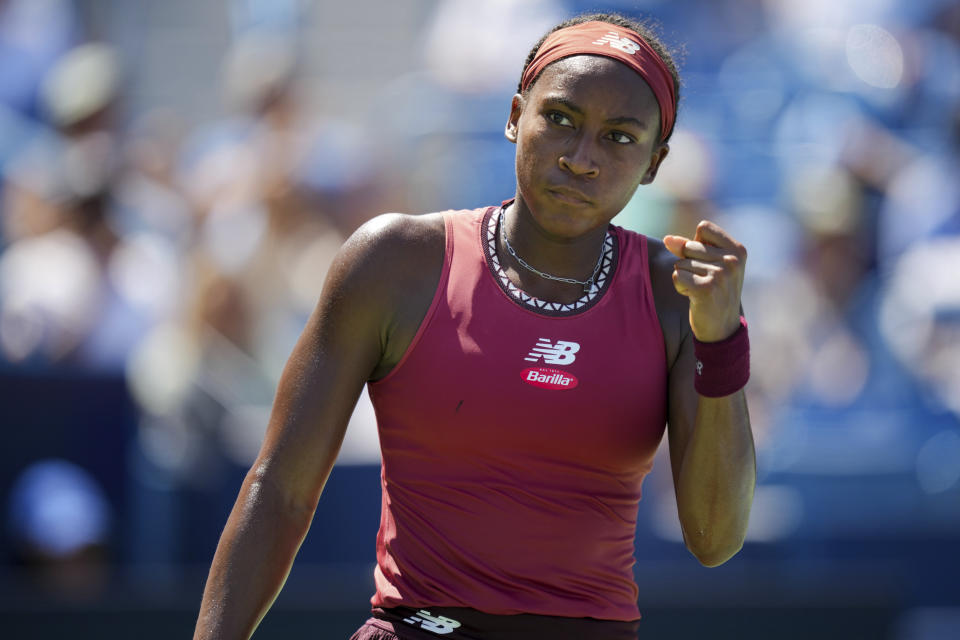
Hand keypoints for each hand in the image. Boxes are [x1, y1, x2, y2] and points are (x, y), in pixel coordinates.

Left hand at [663, 220, 746, 341]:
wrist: (722, 328)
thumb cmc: (715, 292)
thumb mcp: (708, 265)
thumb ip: (688, 248)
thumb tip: (668, 239)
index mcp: (738, 250)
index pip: (703, 228)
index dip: (696, 244)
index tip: (707, 263)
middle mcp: (732, 260)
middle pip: (689, 246)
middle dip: (689, 264)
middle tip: (705, 281)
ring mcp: (720, 274)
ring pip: (681, 263)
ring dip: (685, 277)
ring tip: (701, 290)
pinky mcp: (706, 288)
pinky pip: (677, 275)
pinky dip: (680, 286)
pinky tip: (694, 296)